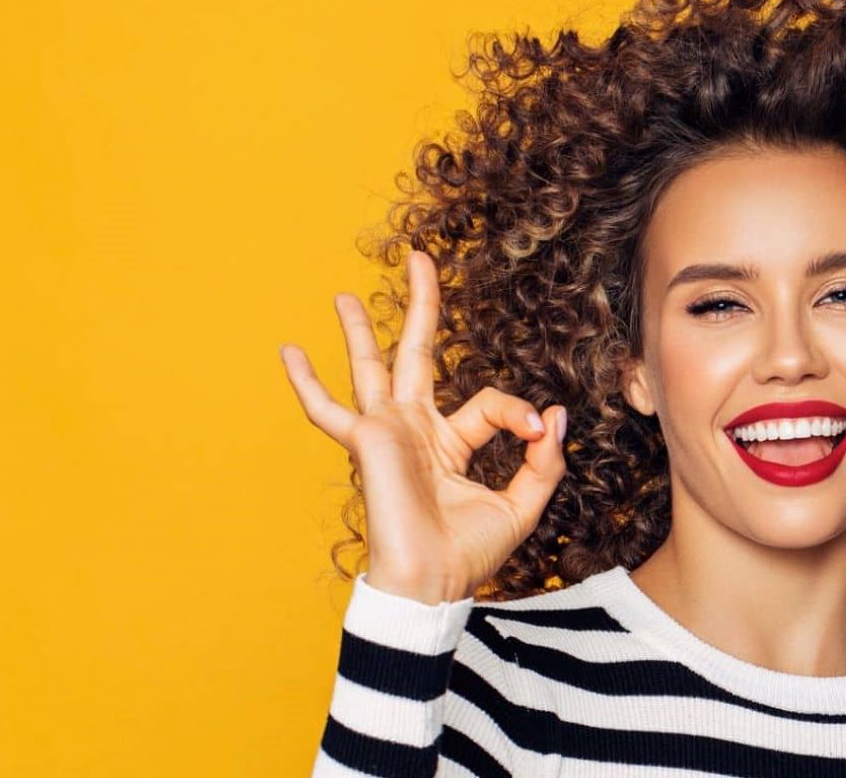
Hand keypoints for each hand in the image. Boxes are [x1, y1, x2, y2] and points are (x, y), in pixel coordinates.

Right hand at [279, 249, 567, 604]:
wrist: (432, 586)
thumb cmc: (468, 556)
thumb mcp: (522, 504)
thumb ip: (543, 461)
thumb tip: (557, 415)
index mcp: (449, 443)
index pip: (489, 403)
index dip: (520, 412)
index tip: (540, 432)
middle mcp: (414, 430)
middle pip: (415, 354)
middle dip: (419, 306)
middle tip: (419, 259)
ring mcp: (387, 433)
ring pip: (370, 367)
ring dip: (357, 330)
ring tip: (344, 294)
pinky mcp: (367, 442)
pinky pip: (329, 410)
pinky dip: (306, 382)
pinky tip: (288, 352)